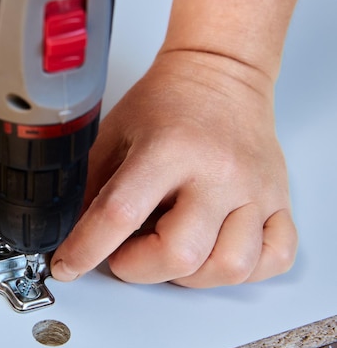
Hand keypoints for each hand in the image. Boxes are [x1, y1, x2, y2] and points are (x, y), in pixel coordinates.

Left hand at [51, 50, 297, 287]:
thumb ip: (92, 185)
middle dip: (138, 268)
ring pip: (230, 267)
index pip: (120, 214)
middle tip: (124, 253)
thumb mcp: (114, 134)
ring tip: (170, 249)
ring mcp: (254, 188)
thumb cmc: (167, 102)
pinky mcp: (279, 199)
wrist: (220, 72)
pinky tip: (215, 250)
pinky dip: (242, 270)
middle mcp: (216, 171)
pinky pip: (274, 258)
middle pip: (180, 255)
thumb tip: (71, 231)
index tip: (68, 265)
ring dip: (189, 275)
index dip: (86, 249)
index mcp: (167, 149)